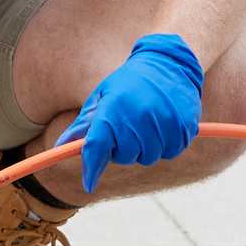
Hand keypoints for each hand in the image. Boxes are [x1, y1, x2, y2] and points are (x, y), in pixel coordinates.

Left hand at [56, 33, 203, 192]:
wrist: (170, 63)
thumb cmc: (129, 82)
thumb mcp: (102, 96)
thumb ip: (83, 125)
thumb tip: (60, 147)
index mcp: (115, 106)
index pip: (98, 145)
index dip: (92, 166)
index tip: (88, 182)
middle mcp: (140, 116)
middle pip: (125, 156)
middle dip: (122, 148)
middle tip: (126, 127)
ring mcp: (165, 122)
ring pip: (149, 157)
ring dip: (145, 147)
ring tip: (146, 122)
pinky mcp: (185, 128)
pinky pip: (170, 152)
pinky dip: (165, 144)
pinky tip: (163, 124)